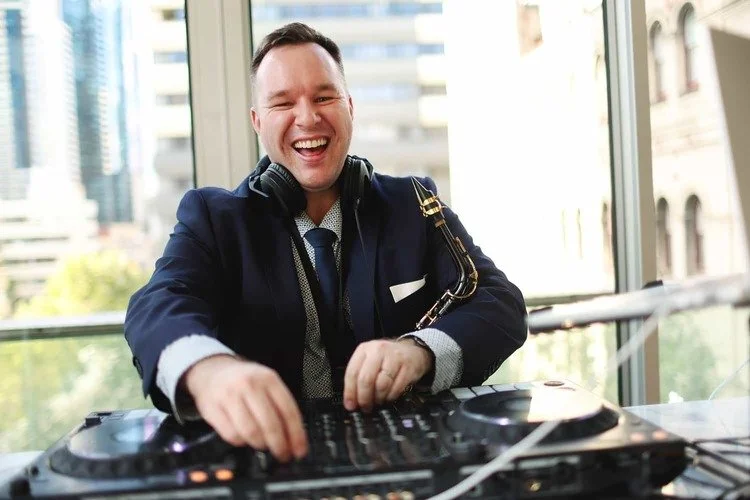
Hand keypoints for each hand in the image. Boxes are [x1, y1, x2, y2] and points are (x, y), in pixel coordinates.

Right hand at [184, 355, 307, 461]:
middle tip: (283, 454)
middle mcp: (249, 385)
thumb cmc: (244, 381)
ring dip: (260, 444)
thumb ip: (280, 406)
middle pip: (270, 424)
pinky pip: (231, 435)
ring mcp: (230, 396)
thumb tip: (294, 439)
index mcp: (268, 379)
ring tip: (263, 445)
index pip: (288, 411)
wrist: (213, 370)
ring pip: (251, 432)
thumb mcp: (267, 384)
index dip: (296, 435)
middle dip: (279, 445)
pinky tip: (244, 438)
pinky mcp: (212, 409)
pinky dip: (241, 442)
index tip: (299, 450)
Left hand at [343, 338, 432, 411]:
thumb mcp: (369, 361)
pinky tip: (389, 397)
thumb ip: (359, 378)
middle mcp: (379, 350)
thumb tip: (351, 402)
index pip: (352, 373)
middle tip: (365, 407)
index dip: (350, 393)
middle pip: (366, 379)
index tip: (351, 406)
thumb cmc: (386, 358)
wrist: (412, 349)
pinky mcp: (408, 367)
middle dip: (364, 398)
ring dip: (378, 399)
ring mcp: (395, 358)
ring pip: (382, 385)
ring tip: (378, 401)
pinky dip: (391, 397)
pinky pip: (397, 388)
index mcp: (365, 349)